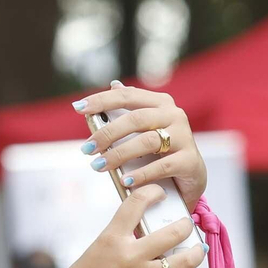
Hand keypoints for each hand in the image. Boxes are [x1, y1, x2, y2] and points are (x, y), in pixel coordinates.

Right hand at [24, 185, 204, 267]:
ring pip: (185, 262)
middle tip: (186, 226)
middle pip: (174, 232)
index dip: (154, 192)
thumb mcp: (97, 251)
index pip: (138, 202)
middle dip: (186, 226)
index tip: (161, 194)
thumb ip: (123, 239)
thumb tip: (150, 231)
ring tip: (197, 249)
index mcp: (111, 238)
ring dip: (196, 252)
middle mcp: (128, 257)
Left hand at [80, 81, 207, 210]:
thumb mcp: (144, 130)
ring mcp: (185, 137)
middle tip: (87, 148)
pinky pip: (161, 166)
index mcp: (160, 104)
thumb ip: (129, 111)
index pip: (128, 96)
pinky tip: (125, 181)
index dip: (102, 100)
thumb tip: (113, 85)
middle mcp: (175, 116)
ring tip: (99, 166)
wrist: (190, 177)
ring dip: (119, 154)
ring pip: (147, 142)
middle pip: (136, 119)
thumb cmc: (161, 151)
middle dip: (107, 133)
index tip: (78, 108)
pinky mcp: (190, 161)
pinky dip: (140, 174)